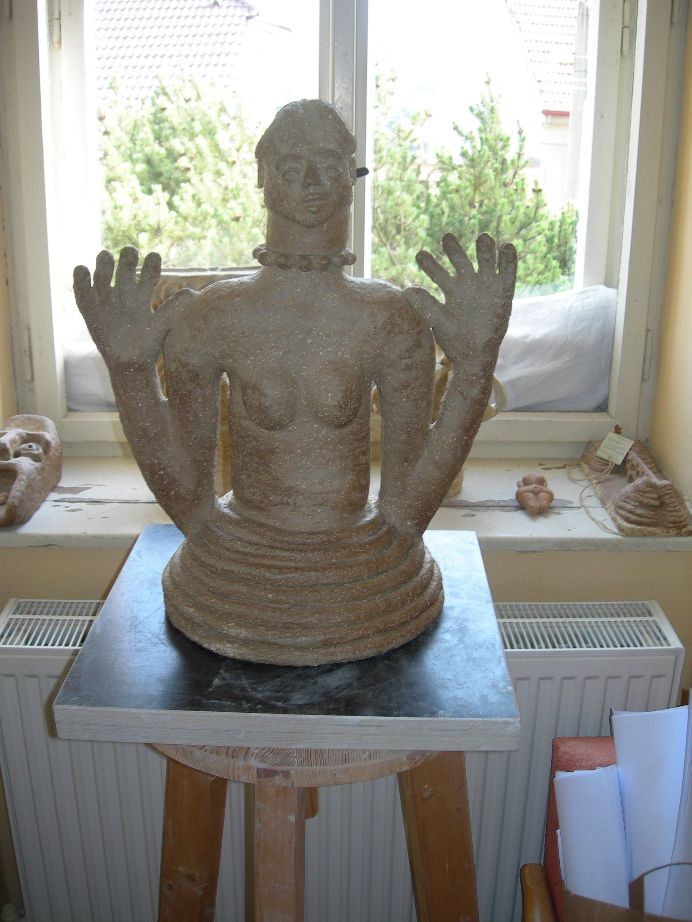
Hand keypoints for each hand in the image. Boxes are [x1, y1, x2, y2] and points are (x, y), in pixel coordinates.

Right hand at [73, 246, 186, 365]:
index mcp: (142, 296)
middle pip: (124, 270)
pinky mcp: (90, 310)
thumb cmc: (149, 345)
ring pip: (103, 276)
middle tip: (130, 250)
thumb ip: (174, 308)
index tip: (154, 255)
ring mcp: (106, 301)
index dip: (151, 264)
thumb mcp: (162, 324)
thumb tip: (192, 292)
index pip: (148, 274)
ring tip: (106, 255)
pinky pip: (83, 292)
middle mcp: (124, 295)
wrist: (130, 364)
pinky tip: (83, 269)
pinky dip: (81, 280)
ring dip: (104, 266)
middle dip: (126, 259)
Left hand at [404, 233, 516, 362]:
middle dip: (454, 250)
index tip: (419, 255)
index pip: (439, 272)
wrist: (477, 355)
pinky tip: (507, 247)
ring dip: (485, 250)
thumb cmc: (455, 340)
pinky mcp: (504, 292)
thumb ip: (426, 305)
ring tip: (483, 237)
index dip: (430, 264)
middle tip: (446, 237)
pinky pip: (508, 273)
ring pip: (486, 261)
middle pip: (461, 261)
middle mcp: (469, 284)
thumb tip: (407, 289)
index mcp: (452, 290)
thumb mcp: (439, 322)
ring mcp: (487, 286)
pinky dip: (508, 260)